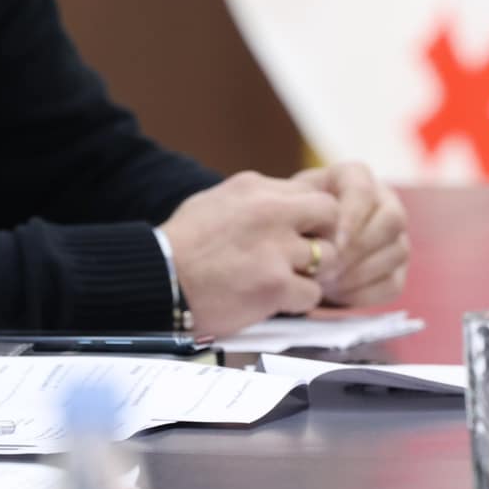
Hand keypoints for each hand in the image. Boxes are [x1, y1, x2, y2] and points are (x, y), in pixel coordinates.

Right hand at [160, 171, 342, 336]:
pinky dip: (296, 301)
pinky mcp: (276, 283)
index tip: (301, 232)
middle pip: (329, 215)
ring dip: (310, 273)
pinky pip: (311, 294)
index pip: (309, 191)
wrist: (158, 279)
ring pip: (328, 257)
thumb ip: (254, 201)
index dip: (310, 215)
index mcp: (253, 187)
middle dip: (325, 236)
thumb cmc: (181, 245)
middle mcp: (270, 211)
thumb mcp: (214, 202)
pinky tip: (271, 300)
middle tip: (306, 256)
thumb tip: (285, 206)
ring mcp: (276, 248)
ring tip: (281, 280)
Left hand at [293, 161, 410, 306]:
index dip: (352, 216)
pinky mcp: (397, 270)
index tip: (332, 241)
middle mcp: (385, 203)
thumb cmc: (284, 219)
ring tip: (322, 281)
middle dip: (357, 249)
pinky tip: (333, 293)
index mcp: (356, 177)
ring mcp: (396, 237)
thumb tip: (314, 235)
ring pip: (396, 253)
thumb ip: (298, 208)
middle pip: (391, 221)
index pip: (364, 189)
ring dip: (357, 272)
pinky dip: (362, 292)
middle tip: (324, 268)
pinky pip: (392, 284)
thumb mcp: (285, 204)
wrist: (289, 246)